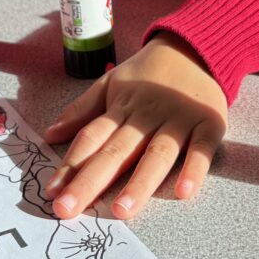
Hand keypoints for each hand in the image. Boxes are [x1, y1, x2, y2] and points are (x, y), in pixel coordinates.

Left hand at [43, 32, 227, 219]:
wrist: (196, 48)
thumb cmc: (149, 73)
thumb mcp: (111, 83)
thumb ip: (82, 110)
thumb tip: (49, 134)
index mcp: (120, 107)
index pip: (91, 138)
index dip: (70, 165)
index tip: (51, 193)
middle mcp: (146, 116)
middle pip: (116, 151)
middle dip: (91, 181)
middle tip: (68, 210)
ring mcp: (178, 121)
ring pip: (157, 155)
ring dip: (139, 183)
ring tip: (121, 211)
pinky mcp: (208, 125)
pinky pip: (201, 150)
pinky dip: (194, 169)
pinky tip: (184, 192)